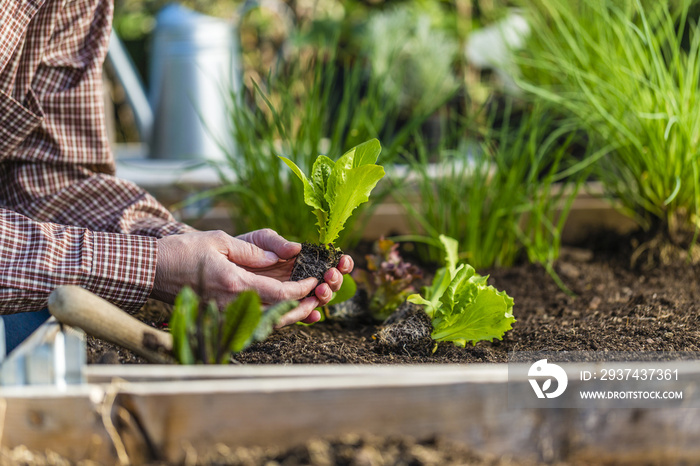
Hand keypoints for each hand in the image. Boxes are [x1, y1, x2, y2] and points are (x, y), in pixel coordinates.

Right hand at [151, 229, 352, 325]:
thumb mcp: (220, 240)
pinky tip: (284, 309)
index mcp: (234, 284)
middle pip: (278, 315)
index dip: (303, 289)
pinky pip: (253, 321)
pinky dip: (273, 317)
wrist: (152, 269)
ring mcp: (226, 314)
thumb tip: (280, 256)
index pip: (279, 294)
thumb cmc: (184, 251)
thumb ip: (252, 251)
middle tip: (321, 299)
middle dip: (303, 308)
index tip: (315, 280)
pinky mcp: (221, 316)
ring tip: (309, 306)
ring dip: (291, 316)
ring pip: (267, 322)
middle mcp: (232, 304)